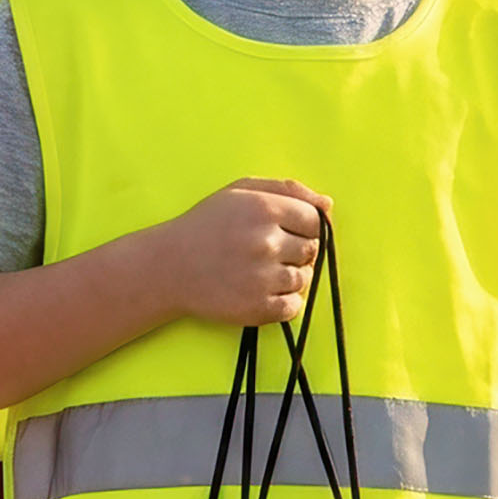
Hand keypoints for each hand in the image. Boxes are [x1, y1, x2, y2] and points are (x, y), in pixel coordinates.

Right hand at [148, 179, 328, 326]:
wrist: (170, 267)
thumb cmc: (207, 225)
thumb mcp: (240, 192)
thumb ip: (287, 191)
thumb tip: (328, 205)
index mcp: (264, 209)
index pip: (315, 220)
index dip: (304, 226)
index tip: (285, 231)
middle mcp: (266, 242)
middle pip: (312, 250)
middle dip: (296, 250)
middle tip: (267, 252)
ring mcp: (263, 277)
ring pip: (304, 279)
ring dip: (290, 276)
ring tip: (262, 271)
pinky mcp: (257, 308)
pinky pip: (293, 307)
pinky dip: (283, 302)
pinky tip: (262, 290)